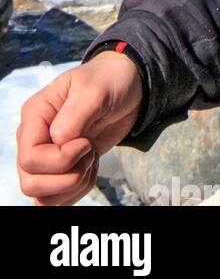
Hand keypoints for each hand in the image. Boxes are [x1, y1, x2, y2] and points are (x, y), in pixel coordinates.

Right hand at [16, 53, 142, 205]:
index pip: (30, 158)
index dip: (59, 160)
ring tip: (91, 158)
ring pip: (43, 196)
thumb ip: (75, 115)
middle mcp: (34, 139)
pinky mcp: (62, 168)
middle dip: (68, 176)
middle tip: (90, 151)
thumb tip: (59, 142)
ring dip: (74, 184)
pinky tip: (92, 164)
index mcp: (35, 116)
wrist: (129, 86)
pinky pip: (59, 198)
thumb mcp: (95, 89)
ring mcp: (46, 157)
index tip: (85, 143)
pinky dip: (79, 189)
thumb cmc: (109, 80)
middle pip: (31, 183)